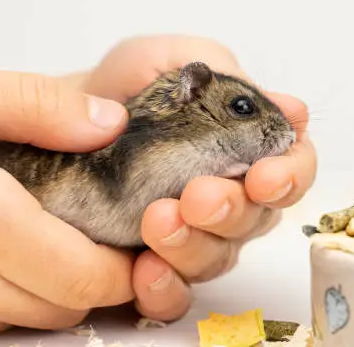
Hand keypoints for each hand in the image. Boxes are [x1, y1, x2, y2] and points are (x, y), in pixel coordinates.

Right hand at [0, 65, 134, 338]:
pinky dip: (4, 294)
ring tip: (51, 232)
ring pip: (21, 319)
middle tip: (100, 230)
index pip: (84, 280)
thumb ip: (33, 106)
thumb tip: (108, 122)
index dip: (123, 268)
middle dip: (93, 276)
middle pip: (61, 306)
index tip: (136, 241)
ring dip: (49, 286)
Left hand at [64, 35, 317, 320]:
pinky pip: (175, 293)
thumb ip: (227, 78)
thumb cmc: (122, 91)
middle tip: (198, 196)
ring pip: (219, 257)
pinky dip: (165, 286)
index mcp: (246, 149)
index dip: (289, 177)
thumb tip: (293, 110)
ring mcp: (196, 236)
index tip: (263, 177)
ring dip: (194, 243)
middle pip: (259, 220)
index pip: (292, 169)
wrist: (60, 125)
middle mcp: (231, 196)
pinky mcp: (158, 267)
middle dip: (232, 210)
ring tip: (157, 219)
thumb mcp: (167, 61)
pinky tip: (145, 270)